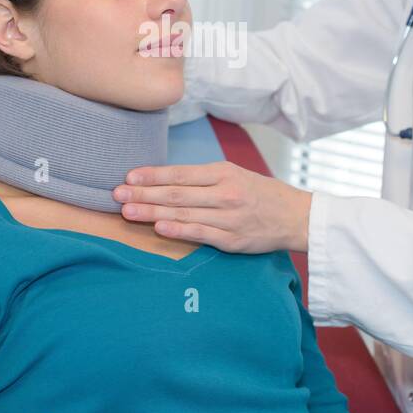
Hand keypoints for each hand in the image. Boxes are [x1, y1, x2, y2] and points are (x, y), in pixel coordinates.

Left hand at [113, 160, 312, 253]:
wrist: (296, 216)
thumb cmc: (261, 193)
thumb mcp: (235, 175)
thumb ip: (203, 178)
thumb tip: (164, 181)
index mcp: (224, 173)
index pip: (180, 174)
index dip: (152, 175)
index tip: (128, 177)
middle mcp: (225, 193)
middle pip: (175, 194)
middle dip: (143, 194)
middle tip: (116, 195)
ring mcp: (229, 217)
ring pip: (183, 214)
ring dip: (152, 213)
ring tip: (128, 212)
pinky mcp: (233, 240)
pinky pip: (201, 234)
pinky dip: (178, 231)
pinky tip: (158, 229)